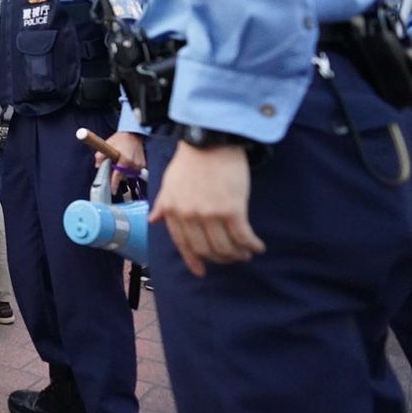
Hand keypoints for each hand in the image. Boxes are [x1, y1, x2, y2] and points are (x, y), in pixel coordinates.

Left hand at [99, 131, 144, 188]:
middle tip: (114, 168)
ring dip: (124, 172)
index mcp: (125, 159)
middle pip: (123, 176)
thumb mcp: (108, 144)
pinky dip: (130, 170)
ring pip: (129, 175)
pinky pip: (135, 172)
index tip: (112, 190)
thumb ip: (100, 155)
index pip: (118, 175)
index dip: (114, 183)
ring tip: (121, 163)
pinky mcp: (143, 165)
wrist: (133, 134)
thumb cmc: (120, 139)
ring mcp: (140, 165)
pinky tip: (127, 163)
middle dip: (117, 175)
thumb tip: (97, 165)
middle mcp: (134, 164)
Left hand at [148, 142, 265, 276]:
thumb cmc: (191, 159)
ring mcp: (210, 215)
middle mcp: (189, 217)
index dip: (193, 260)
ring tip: (245, 253)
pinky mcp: (232, 210)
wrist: (210, 140)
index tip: (201, 272)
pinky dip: (251, 245)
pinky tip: (257, 247)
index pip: (182, 244)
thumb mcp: (169, 182)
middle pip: (206, 250)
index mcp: (173, 210)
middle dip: (220, 259)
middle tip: (230, 258)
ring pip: (225, 247)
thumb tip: (154, 220)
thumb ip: (163, 204)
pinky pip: (242, 237)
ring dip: (237, 255)